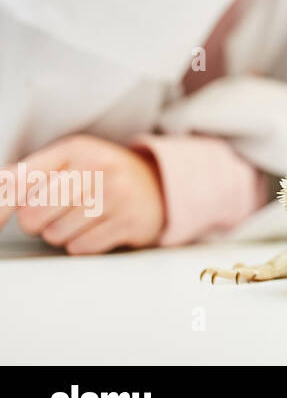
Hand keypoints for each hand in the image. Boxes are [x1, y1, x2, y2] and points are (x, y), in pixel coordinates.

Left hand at [0, 135, 164, 253]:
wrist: (160, 185)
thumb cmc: (103, 176)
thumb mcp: (69, 161)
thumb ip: (27, 174)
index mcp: (75, 149)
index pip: (20, 181)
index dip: (1, 206)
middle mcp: (97, 168)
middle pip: (33, 214)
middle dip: (37, 222)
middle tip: (55, 213)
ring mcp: (117, 195)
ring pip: (55, 235)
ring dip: (62, 234)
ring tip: (82, 219)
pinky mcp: (130, 222)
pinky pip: (81, 248)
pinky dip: (84, 244)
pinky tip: (99, 228)